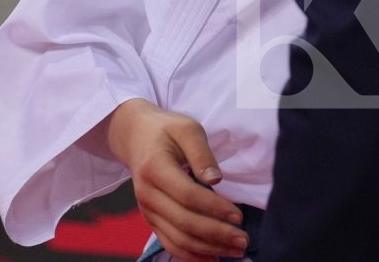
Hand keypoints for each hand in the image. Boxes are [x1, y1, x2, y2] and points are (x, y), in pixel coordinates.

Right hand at [104, 99, 247, 261]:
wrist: (135, 137)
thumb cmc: (166, 130)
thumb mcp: (187, 129)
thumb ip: (201, 153)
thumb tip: (216, 180)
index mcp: (155, 168)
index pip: (188, 195)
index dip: (214, 208)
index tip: (238, 216)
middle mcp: (147, 194)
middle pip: (184, 222)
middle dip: (217, 234)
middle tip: (243, 240)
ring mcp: (147, 210)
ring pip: (178, 238)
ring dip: (208, 249)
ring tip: (235, 251)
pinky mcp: (151, 219)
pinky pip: (170, 243)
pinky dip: (191, 255)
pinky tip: (213, 258)